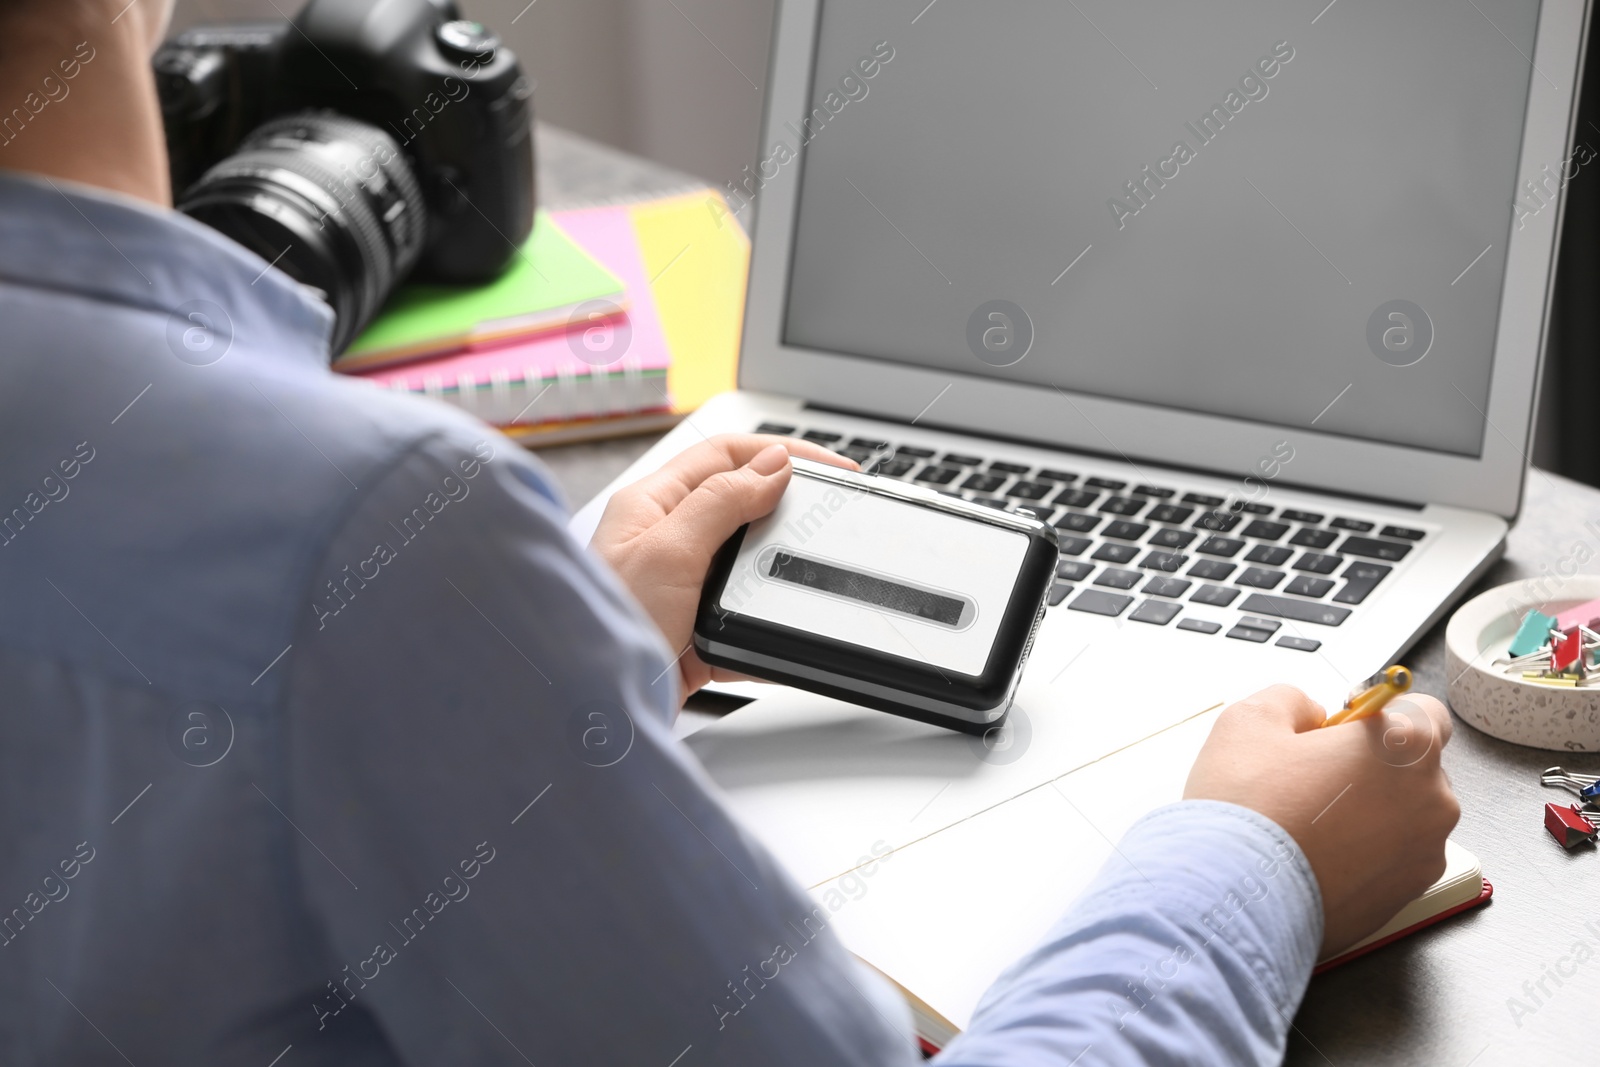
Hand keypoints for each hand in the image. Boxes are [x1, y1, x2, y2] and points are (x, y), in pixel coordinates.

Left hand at [590, 434, 855, 700]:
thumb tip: (773, 465)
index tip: (832, 467)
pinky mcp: (691, 636)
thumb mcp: (669, 552)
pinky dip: (769, 627)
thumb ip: (722, 502)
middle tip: (834, 508)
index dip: (781, 453)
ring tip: (816, 563)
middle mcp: (663, 542)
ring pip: (746, 564)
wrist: (593, 712)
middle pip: (740, 504)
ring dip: (780, 565)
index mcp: (650, 505)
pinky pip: (743, 621)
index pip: (725, 456)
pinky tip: (787, 635)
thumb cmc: (608, 628)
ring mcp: (678, 590)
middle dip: (787, 504)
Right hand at [1183, 684, 1459, 956]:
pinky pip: (1394, 860)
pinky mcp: (1409, 895)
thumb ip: (1292, 700)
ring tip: (1309, 825)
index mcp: (1404, 744)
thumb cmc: (1247, 808)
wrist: (1235, 894)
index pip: (1424, 711)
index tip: (1343, 730)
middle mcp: (1431, 798)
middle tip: (1312, 779)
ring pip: (1404, 817)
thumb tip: (1310, 713)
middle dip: (1371, 768)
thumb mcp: (1250, 720)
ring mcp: (1425, 852)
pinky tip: (1317, 856)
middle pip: (1412, 768)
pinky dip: (1365, 855)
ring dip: (1370, 813)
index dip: (1379, 716)